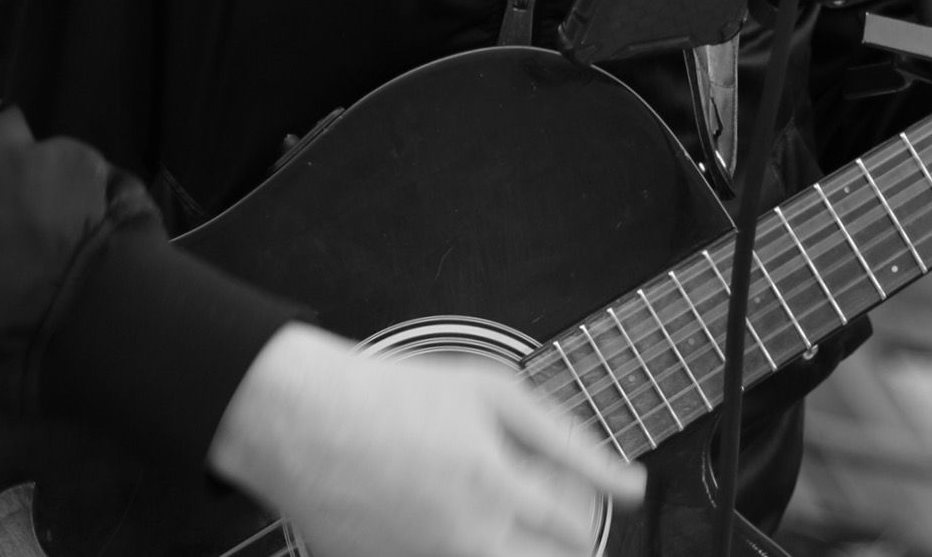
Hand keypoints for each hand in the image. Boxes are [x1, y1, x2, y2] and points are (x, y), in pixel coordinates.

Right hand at [209, 324, 644, 556]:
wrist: (304, 422)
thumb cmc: (394, 397)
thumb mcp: (492, 391)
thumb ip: (567, 438)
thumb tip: (627, 480)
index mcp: (495, 487)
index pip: (576, 530)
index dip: (593, 513)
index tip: (603, 501)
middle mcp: (464, 539)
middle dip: (563, 547)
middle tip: (554, 519)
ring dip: (514, 549)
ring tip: (498, 512)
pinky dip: (466, 547)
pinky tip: (448, 517)